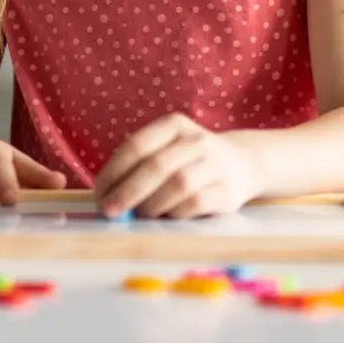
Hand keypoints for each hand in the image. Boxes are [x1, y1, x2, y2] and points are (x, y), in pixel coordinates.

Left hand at [94, 114, 262, 218]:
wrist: (243, 164)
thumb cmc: (189, 160)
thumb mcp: (167, 149)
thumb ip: (139, 166)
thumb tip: (107, 195)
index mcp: (173, 125)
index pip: (136, 146)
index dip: (114, 171)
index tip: (99, 193)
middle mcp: (196, 140)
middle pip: (155, 165)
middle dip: (127, 191)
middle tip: (110, 211)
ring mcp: (215, 164)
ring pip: (177, 184)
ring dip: (151, 204)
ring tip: (140, 215)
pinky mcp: (229, 190)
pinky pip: (196, 202)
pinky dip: (174, 212)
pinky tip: (166, 217)